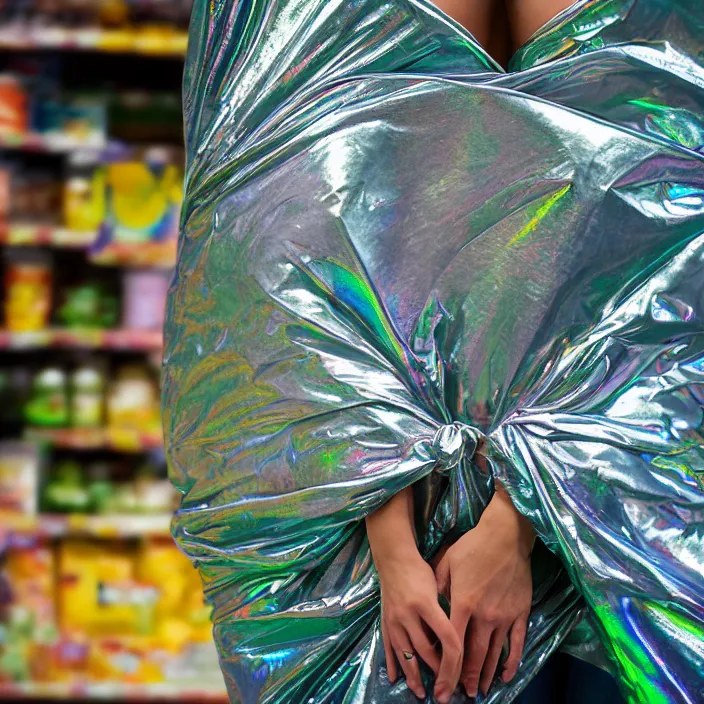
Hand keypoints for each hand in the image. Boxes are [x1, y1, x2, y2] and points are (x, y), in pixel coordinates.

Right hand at [377, 546, 462, 701]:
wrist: (393, 558)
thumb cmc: (420, 570)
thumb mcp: (437, 585)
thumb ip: (445, 610)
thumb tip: (457, 638)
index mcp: (425, 604)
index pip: (446, 637)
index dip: (455, 659)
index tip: (460, 675)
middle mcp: (407, 614)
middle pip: (425, 650)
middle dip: (437, 672)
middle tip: (446, 690)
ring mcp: (393, 619)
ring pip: (405, 653)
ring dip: (413, 675)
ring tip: (420, 692)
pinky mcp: (384, 621)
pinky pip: (388, 647)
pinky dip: (392, 664)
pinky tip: (396, 678)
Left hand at [434, 486, 533, 697]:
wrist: (505, 535)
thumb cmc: (473, 546)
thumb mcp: (446, 563)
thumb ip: (438, 587)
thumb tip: (431, 606)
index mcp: (463, 603)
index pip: (452, 645)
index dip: (447, 670)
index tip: (442, 688)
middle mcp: (484, 615)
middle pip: (474, 655)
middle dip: (466, 678)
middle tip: (461, 695)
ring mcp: (504, 616)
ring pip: (495, 653)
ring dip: (487, 675)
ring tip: (480, 691)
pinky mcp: (520, 612)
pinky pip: (517, 643)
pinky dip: (512, 661)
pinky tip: (507, 675)